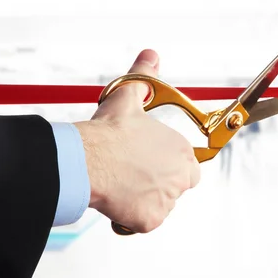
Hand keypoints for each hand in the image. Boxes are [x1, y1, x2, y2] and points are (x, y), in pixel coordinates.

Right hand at [74, 49, 200, 232]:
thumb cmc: (109, 132)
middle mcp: (180, 177)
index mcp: (181, 151)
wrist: (88, 160)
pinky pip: (144, 222)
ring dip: (144, 199)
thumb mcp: (129, 98)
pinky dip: (131, 217)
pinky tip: (116, 200)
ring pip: (159, 205)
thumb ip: (144, 77)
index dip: (169, 165)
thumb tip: (150, 56)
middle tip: (134, 175)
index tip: (151, 163)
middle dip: (159, 184)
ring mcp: (166, 201)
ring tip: (121, 184)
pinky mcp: (150, 220)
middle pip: (176, 187)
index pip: (189, 166)